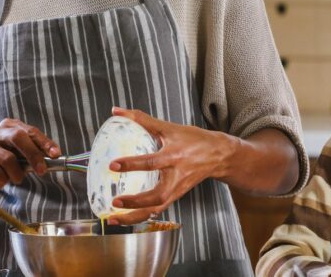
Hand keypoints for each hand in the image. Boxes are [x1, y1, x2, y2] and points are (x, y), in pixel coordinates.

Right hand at [0, 118, 60, 195]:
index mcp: (9, 126)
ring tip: (17, 178)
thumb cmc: (9, 164)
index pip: (30, 131)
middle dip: (33, 154)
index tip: (56, 154)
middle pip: (18, 138)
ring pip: (8, 159)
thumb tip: (56, 156)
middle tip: (42, 171)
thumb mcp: (24, 155)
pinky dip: (3, 179)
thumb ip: (37, 152)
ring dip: (17, 173)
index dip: (44, 143)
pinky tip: (2, 179)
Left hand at [105, 107, 237, 224]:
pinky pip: (158, 209)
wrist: (218, 155)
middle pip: (156, 196)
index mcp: (174, 156)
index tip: (113, 166)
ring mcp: (177, 190)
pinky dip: (142, 216)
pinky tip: (127, 218)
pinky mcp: (176, 196)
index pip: (151, 162)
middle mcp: (176, 177)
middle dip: (135, 202)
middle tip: (115, 202)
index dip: (132, 164)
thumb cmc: (193, 140)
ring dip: (135, 216)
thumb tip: (117, 111)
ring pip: (156, 208)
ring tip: (115, 219)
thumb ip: (142, 119)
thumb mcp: (169, 127)